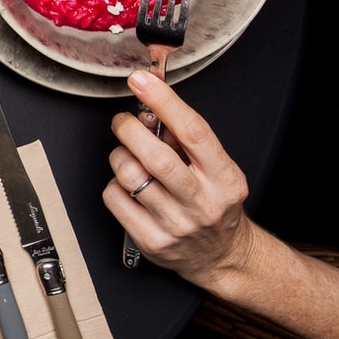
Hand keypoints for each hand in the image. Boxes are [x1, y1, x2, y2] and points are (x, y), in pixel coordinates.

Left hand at [102, 70, 254, 290]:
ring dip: (119, 157)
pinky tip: (127, 186)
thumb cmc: (214, 204)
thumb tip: (148, 107)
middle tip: (122, 121)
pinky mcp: (152, 242)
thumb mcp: (215, 169)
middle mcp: (203, 203)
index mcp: (224, 178)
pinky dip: (114, 185)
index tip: (141, 80)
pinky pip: (115, 199)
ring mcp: (176, 225)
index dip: (164, 101)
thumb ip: (183, 139)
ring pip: (130, 176)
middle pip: (156, 158)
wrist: (222, 257)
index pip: (194, 132)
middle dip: (129, 129)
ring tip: (127, 156)